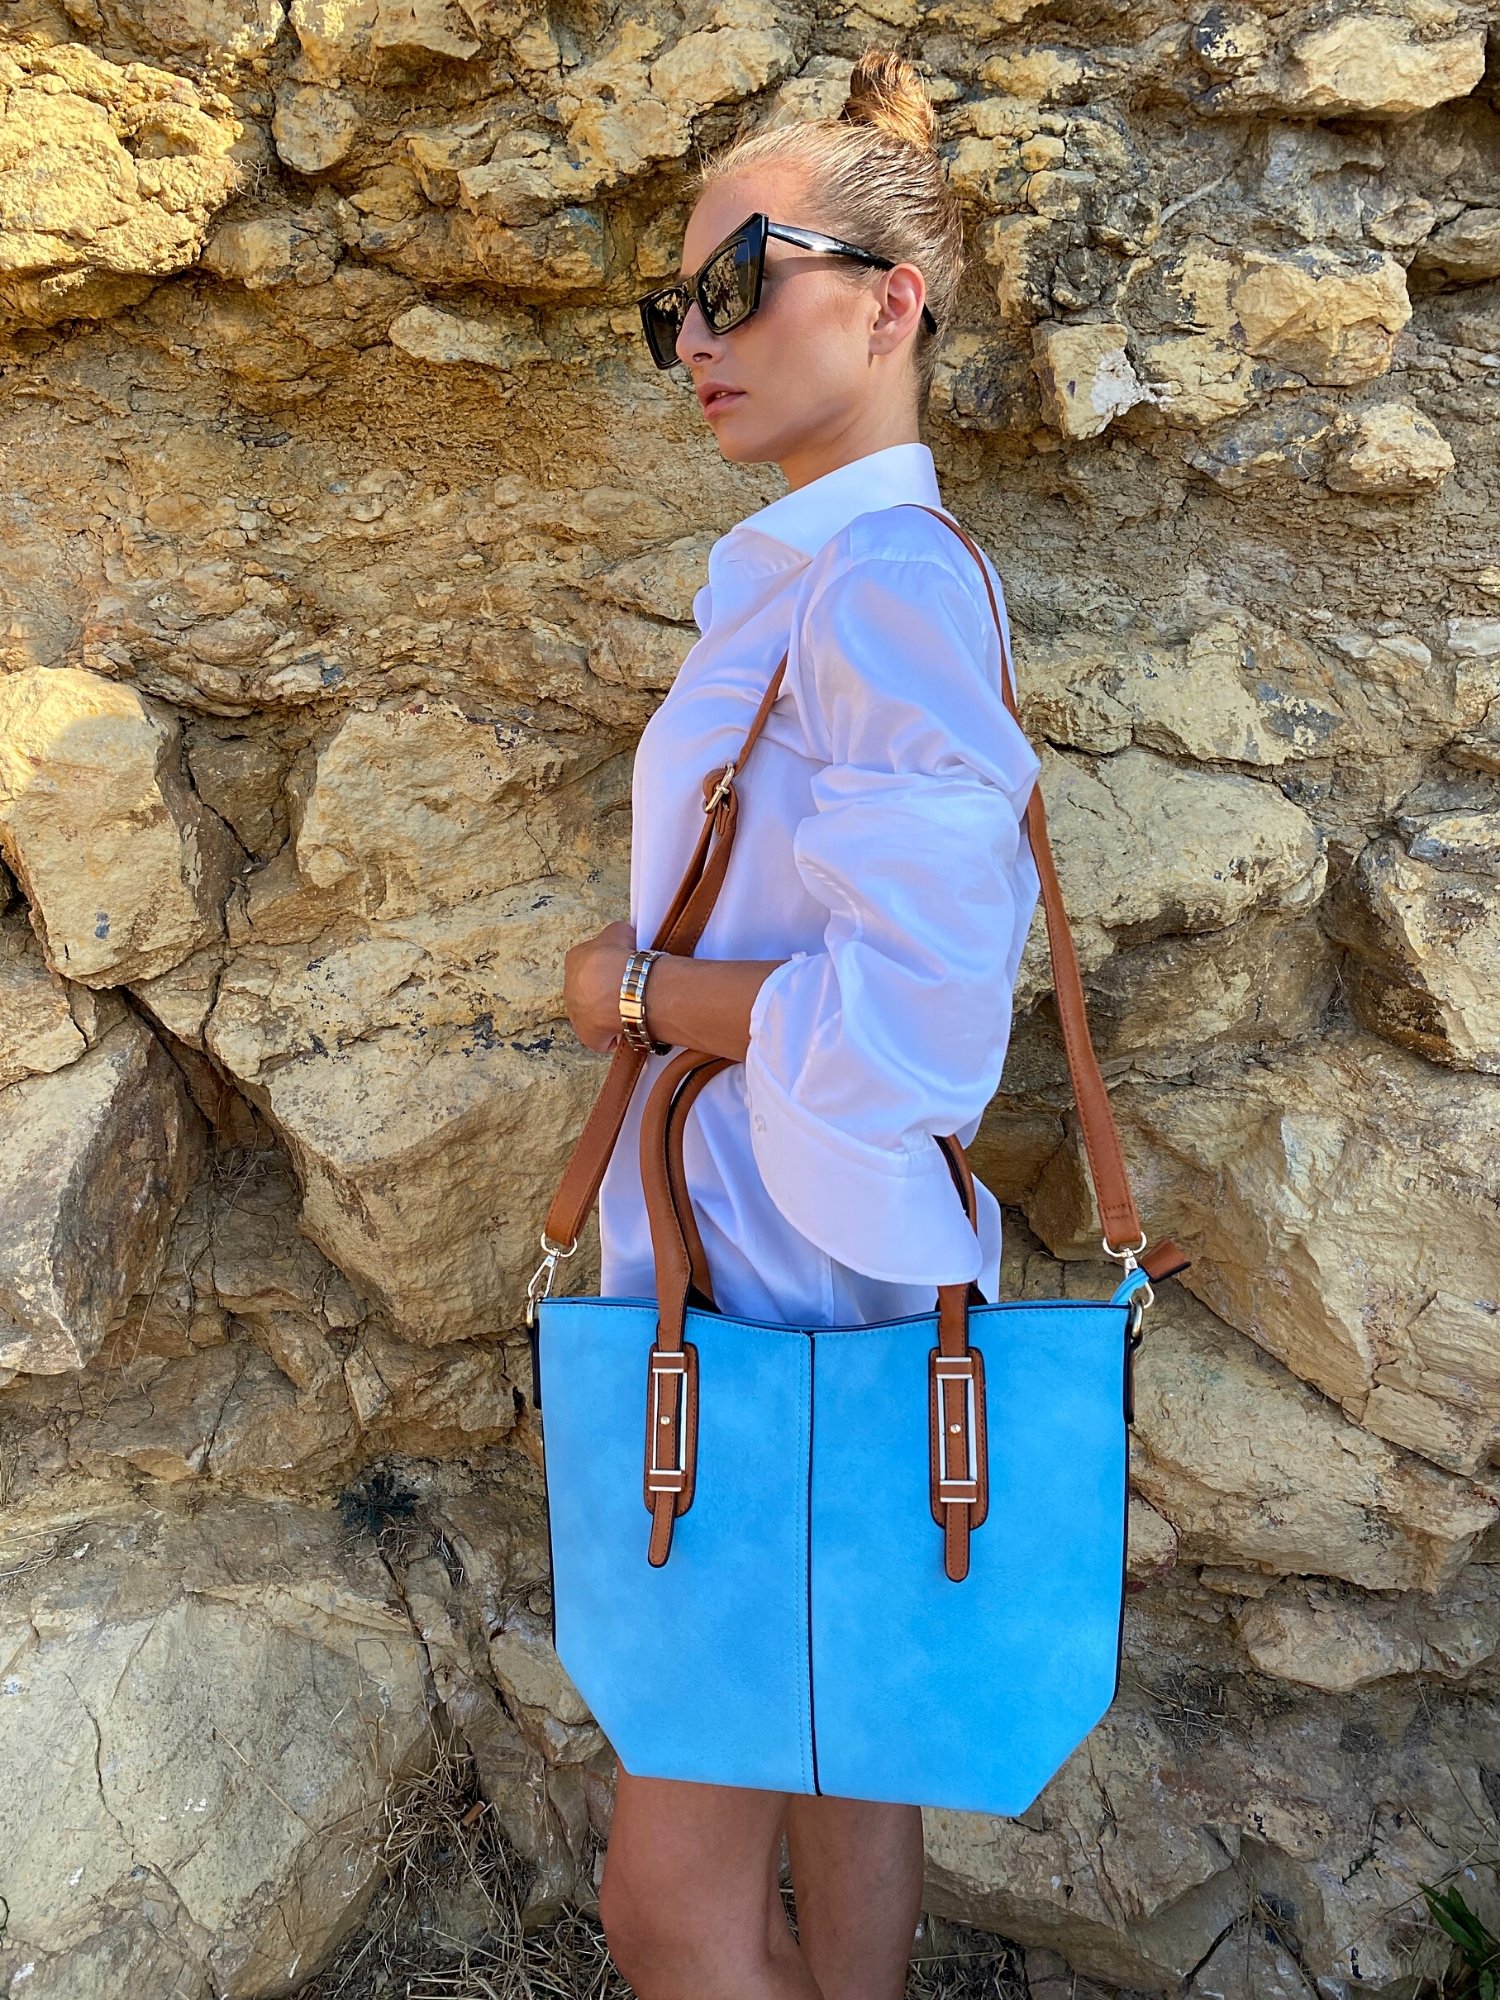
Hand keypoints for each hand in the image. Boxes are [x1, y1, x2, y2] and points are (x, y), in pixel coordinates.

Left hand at [563, 918, 637, 1054]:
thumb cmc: (621, 958)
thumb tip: (623, 938)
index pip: (590, 964)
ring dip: (609, 1013)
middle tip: (629, 990)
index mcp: (574, 960)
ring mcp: (576, 1014)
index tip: (623, 970)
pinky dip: (614, 1035)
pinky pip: (602, 1038)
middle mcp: (569, 988)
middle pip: (590, 990)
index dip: (608, 967)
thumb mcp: (619, 931)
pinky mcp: (587, 1036)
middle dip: (606, 991)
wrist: (623, 987)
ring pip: (594, 1014)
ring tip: (631, 1009)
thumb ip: (617, 934)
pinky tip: (629, 1027)